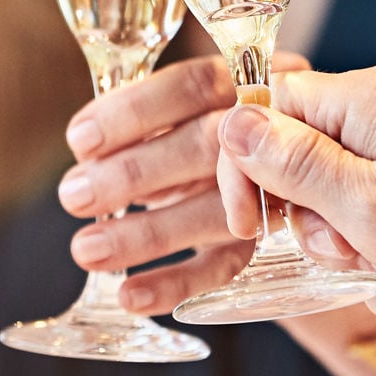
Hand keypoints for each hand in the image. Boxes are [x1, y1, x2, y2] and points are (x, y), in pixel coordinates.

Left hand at [57, 54, 309, 315]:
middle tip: (73, 195)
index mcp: (249, 79)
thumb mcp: (192, 109)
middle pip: (206, 144)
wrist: (301, 168)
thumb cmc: (217, 129)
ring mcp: (281, 188)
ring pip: (216, 211)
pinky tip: (131, 296)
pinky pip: (229, 266)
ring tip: (86, 250)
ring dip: (146, 234)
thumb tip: (87, 151)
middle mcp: (275, 128)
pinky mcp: (277, 244)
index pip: (193, 84)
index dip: (134, 111)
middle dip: (133, 172)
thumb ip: (155, 118)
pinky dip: (177, 282)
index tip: (79, 140)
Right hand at [217, 66, 375, 322]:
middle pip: (305, 156)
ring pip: (341, 196)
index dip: (249, 164)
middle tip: (353, 253)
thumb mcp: (371, 210)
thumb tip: (232, 122)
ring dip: (357, 249)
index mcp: (372, 98)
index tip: (251, 224)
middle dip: (317, 221)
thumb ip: (296, 164)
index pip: (273, 105)